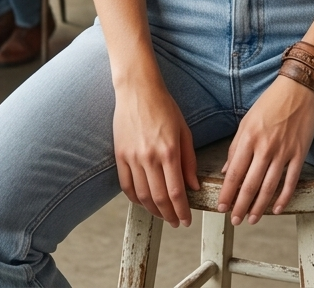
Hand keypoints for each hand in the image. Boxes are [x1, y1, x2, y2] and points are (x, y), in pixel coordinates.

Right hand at [113, 83, 198, 228]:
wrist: (138, 90)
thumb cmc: (164, 106)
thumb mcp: (184, 130)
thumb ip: (189, 160)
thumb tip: (193, 186)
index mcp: (169, 151)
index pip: (176, 192)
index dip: (182, 211)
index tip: (186, 220)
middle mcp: (150, 157)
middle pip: (159, 199)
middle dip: (169, 215)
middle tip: (176, 222)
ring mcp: (132, 157)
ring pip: (142, 196)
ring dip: (153, 210)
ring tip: (162, 214)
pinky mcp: (120, 154)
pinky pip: (126, 185)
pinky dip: (134, 198)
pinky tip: (142, 201)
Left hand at [217, 75, 313, 225]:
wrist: (297, 89)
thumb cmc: (270, 103)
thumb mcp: (246, 121)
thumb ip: (236, 147)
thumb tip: (225, 170)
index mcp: (248, 137)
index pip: (234, 172)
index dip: (227, 193)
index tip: (221, 207)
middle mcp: (265, 147)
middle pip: (250, 184)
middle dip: (240, 205)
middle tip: (234, 220)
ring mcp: (283, 151)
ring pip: (269, 186)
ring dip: (259, 206)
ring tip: (251, 219)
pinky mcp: (299, 153)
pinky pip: (291, 181)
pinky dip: (283, 197)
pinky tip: (276, 208)